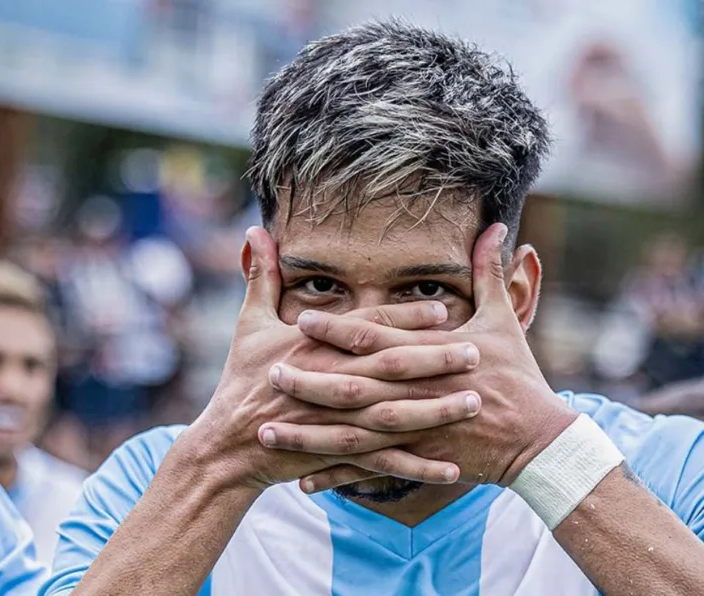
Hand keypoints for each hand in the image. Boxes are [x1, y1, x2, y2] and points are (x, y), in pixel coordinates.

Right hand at [185, 227, 484, 491]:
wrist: (227, 444)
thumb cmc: (240, 379)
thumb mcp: (248, 323)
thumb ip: (261, 275)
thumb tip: (254, 229)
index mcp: (313, 347)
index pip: (367, 329)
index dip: (405, 320)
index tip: (443, 312)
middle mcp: (329, 382)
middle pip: (390, 369)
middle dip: (434, 361)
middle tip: (476, 353)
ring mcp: (335, 422)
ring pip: (394, 416)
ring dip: (436, 410)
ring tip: (475, 401)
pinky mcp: (338, 454)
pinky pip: (385, 463)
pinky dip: (418, 467)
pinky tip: (452, 468)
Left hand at [259, 224, 578, 491]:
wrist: (538, 439)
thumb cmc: (518, 376)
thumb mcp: (503, 320)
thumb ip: (489, 272)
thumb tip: (495, 226)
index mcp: (432, 355)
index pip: (378, 339)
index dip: (339, 330)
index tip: (303, 320)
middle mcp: (418, 393)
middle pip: (356, 387)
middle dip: (311, 381)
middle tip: (269, 373)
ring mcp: (417, 431)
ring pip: (354, 434)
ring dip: (310, 434)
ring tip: (269, 431)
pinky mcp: (419, 460)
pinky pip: (371, 470)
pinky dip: (338, 475)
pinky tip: (304, 481)